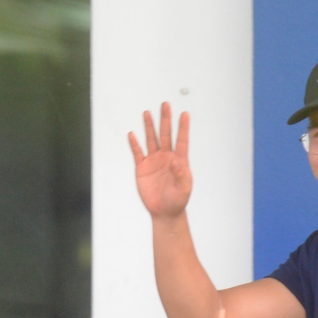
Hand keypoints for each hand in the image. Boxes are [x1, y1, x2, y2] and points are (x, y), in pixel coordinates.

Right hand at [129, 102, 192, 219]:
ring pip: (151, 140)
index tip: (185, 114)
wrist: (164, 212)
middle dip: (165, 120)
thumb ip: (181, 174)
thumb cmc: (177, 201)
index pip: (182, 141)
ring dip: (149, 127)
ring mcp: (154, 161)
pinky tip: (132, 134)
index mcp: (179, 161)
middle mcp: (166, 158)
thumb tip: (176, 160)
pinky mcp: (142, 168)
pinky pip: (138, 153)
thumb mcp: (183, 189)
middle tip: (165, 105)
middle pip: (165, 135)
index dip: (183, 128)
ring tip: (147, 113)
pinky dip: (134, 144)